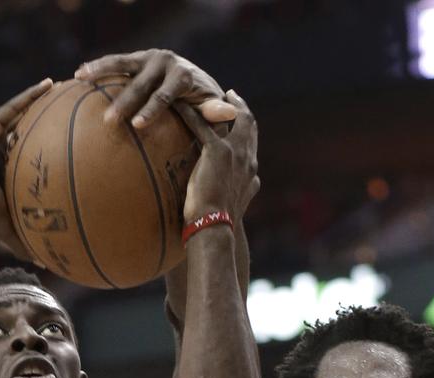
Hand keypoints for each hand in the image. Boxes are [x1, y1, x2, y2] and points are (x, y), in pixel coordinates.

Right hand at [0, 79, 52, 260]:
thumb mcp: (10, 229)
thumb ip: (27, 244)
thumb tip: (48, 266)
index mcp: (2, 166)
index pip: (26, 149)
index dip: (42, 142)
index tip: (62, 138)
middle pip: (25, 125)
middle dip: (43, 114)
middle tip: (66, 105)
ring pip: (20, 111)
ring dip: (38, 98)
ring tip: (60, 86)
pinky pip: (14, 107)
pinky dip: (30, 96)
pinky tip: (48, 86)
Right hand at [75, 49, 234, 129]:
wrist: (194, 82)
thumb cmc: (203, 104)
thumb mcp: (211, 109)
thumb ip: (216, 111)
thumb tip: (229, 113)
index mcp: (183, 76)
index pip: (165, 95)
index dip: (151, 110)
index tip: (137, 125)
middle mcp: (165, 62)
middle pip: (141, 83)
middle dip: (124, 101)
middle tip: (109, 120)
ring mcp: (148, 58)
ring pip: (123, 64)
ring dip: (102, 71)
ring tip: (82, 77)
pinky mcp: (136, 59)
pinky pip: (115, 63)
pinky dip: (97, 67)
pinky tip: (78, 75)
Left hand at [179, 90, 258, 223]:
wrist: (216, 228)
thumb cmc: (223, 223)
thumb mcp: (241, 203)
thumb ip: (248, 190)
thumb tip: (254, 186)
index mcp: (252, 170)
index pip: (253, 140)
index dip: (247, 125)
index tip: (240, 114)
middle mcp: (247, 158)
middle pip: (248, 122)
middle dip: (239, 106)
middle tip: (229, 94)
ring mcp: (234, 152)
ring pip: (227, 117)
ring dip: (215, 102)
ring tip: (202, 93)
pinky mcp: (216, 152)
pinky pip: (201, 124)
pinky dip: (190, 112)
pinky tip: (178, 104)